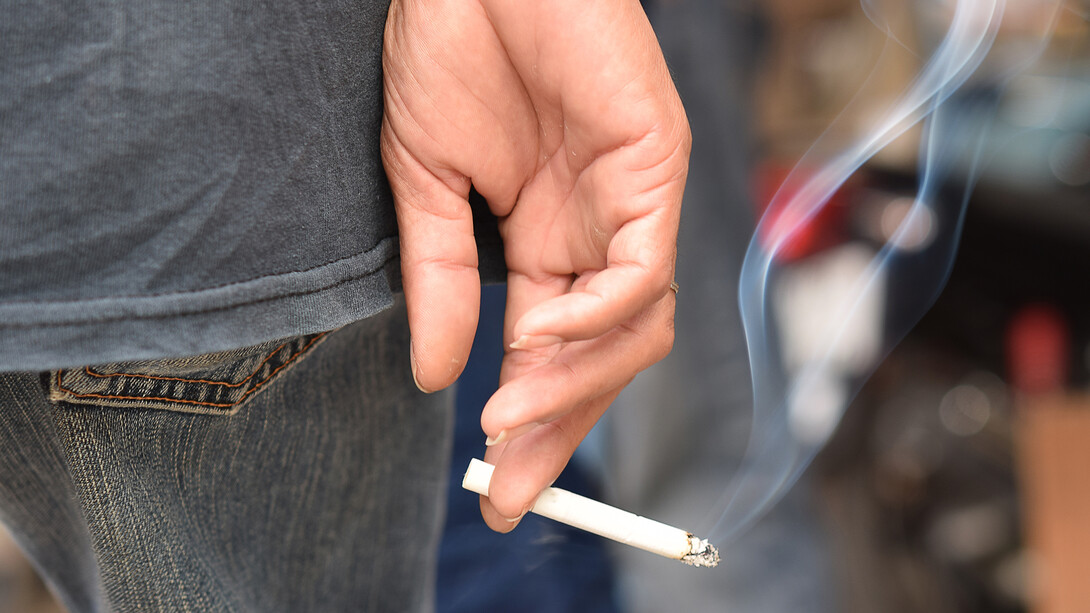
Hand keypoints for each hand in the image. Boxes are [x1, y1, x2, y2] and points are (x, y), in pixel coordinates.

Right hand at [381, 0, 688, 530]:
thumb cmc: (453, 50)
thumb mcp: (427, 184)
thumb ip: (441, 280)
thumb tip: (434, 374)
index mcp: (549, 240)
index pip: (551, 352)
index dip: (531, 420)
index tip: (495, 481)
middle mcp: (599, 232)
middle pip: (601, 358)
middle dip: (558, 427)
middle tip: (511, 484)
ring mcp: (633, 201)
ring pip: (634, 327)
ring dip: (574, 383)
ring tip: (511, 416)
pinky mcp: (655, 161)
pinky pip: (642, 267)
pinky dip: (598, 313)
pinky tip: (543, 329)